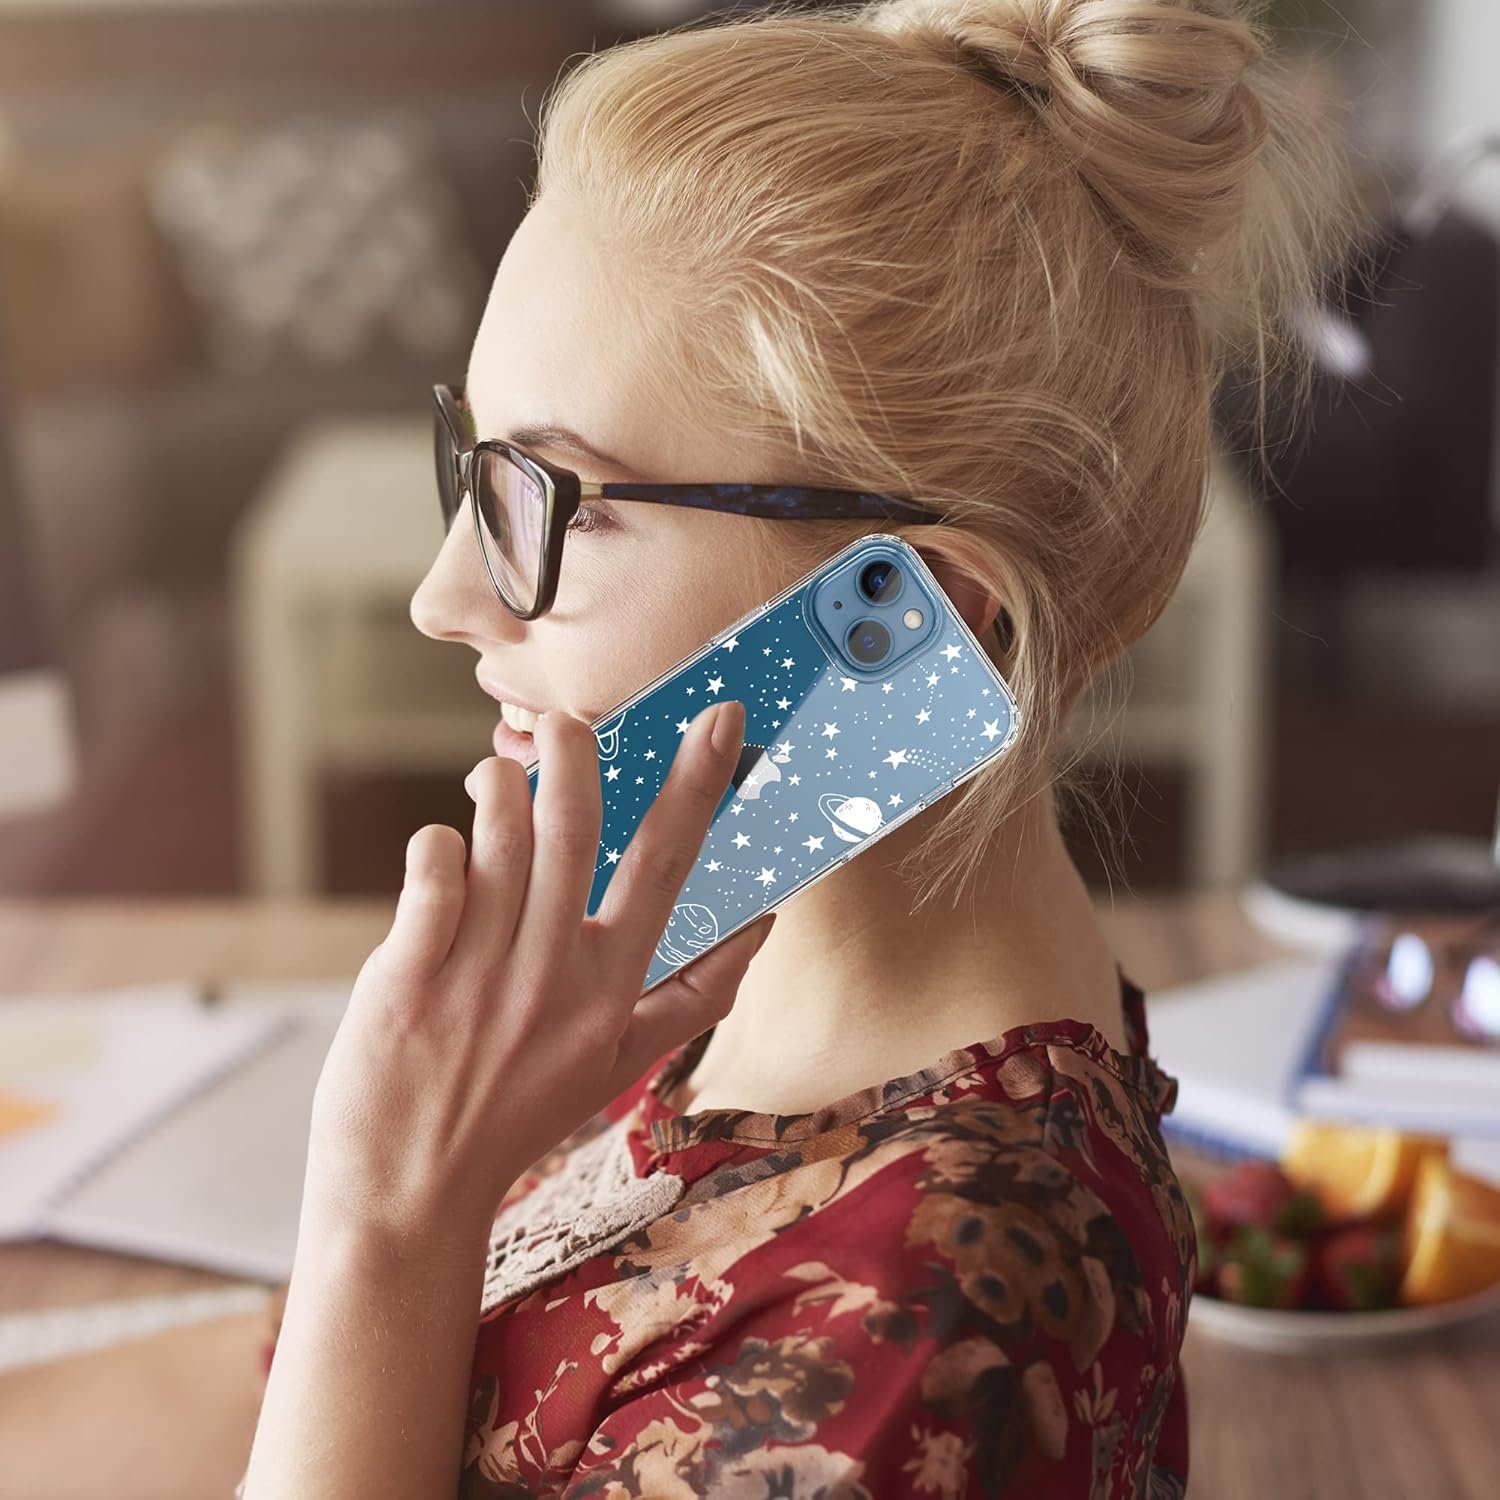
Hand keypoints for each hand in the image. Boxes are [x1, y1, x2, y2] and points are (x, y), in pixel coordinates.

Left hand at [301, 698, 772, 1253]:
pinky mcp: (407, 978)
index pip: (666, 866)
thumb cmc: (517, 1119)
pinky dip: (437, 844)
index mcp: (610, 990)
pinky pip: (430, 875)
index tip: (719, 718)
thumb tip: (762, 929)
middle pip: (575, 830)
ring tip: (496, 779)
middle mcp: (552, 975)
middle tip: (569, 720)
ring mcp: (478, 976)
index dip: (696, 785)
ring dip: (500, 788)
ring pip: (500, 839)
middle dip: (576, 755)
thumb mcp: (622, 1066)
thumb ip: (694, 997)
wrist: (411, 1194)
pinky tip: (443, 849)